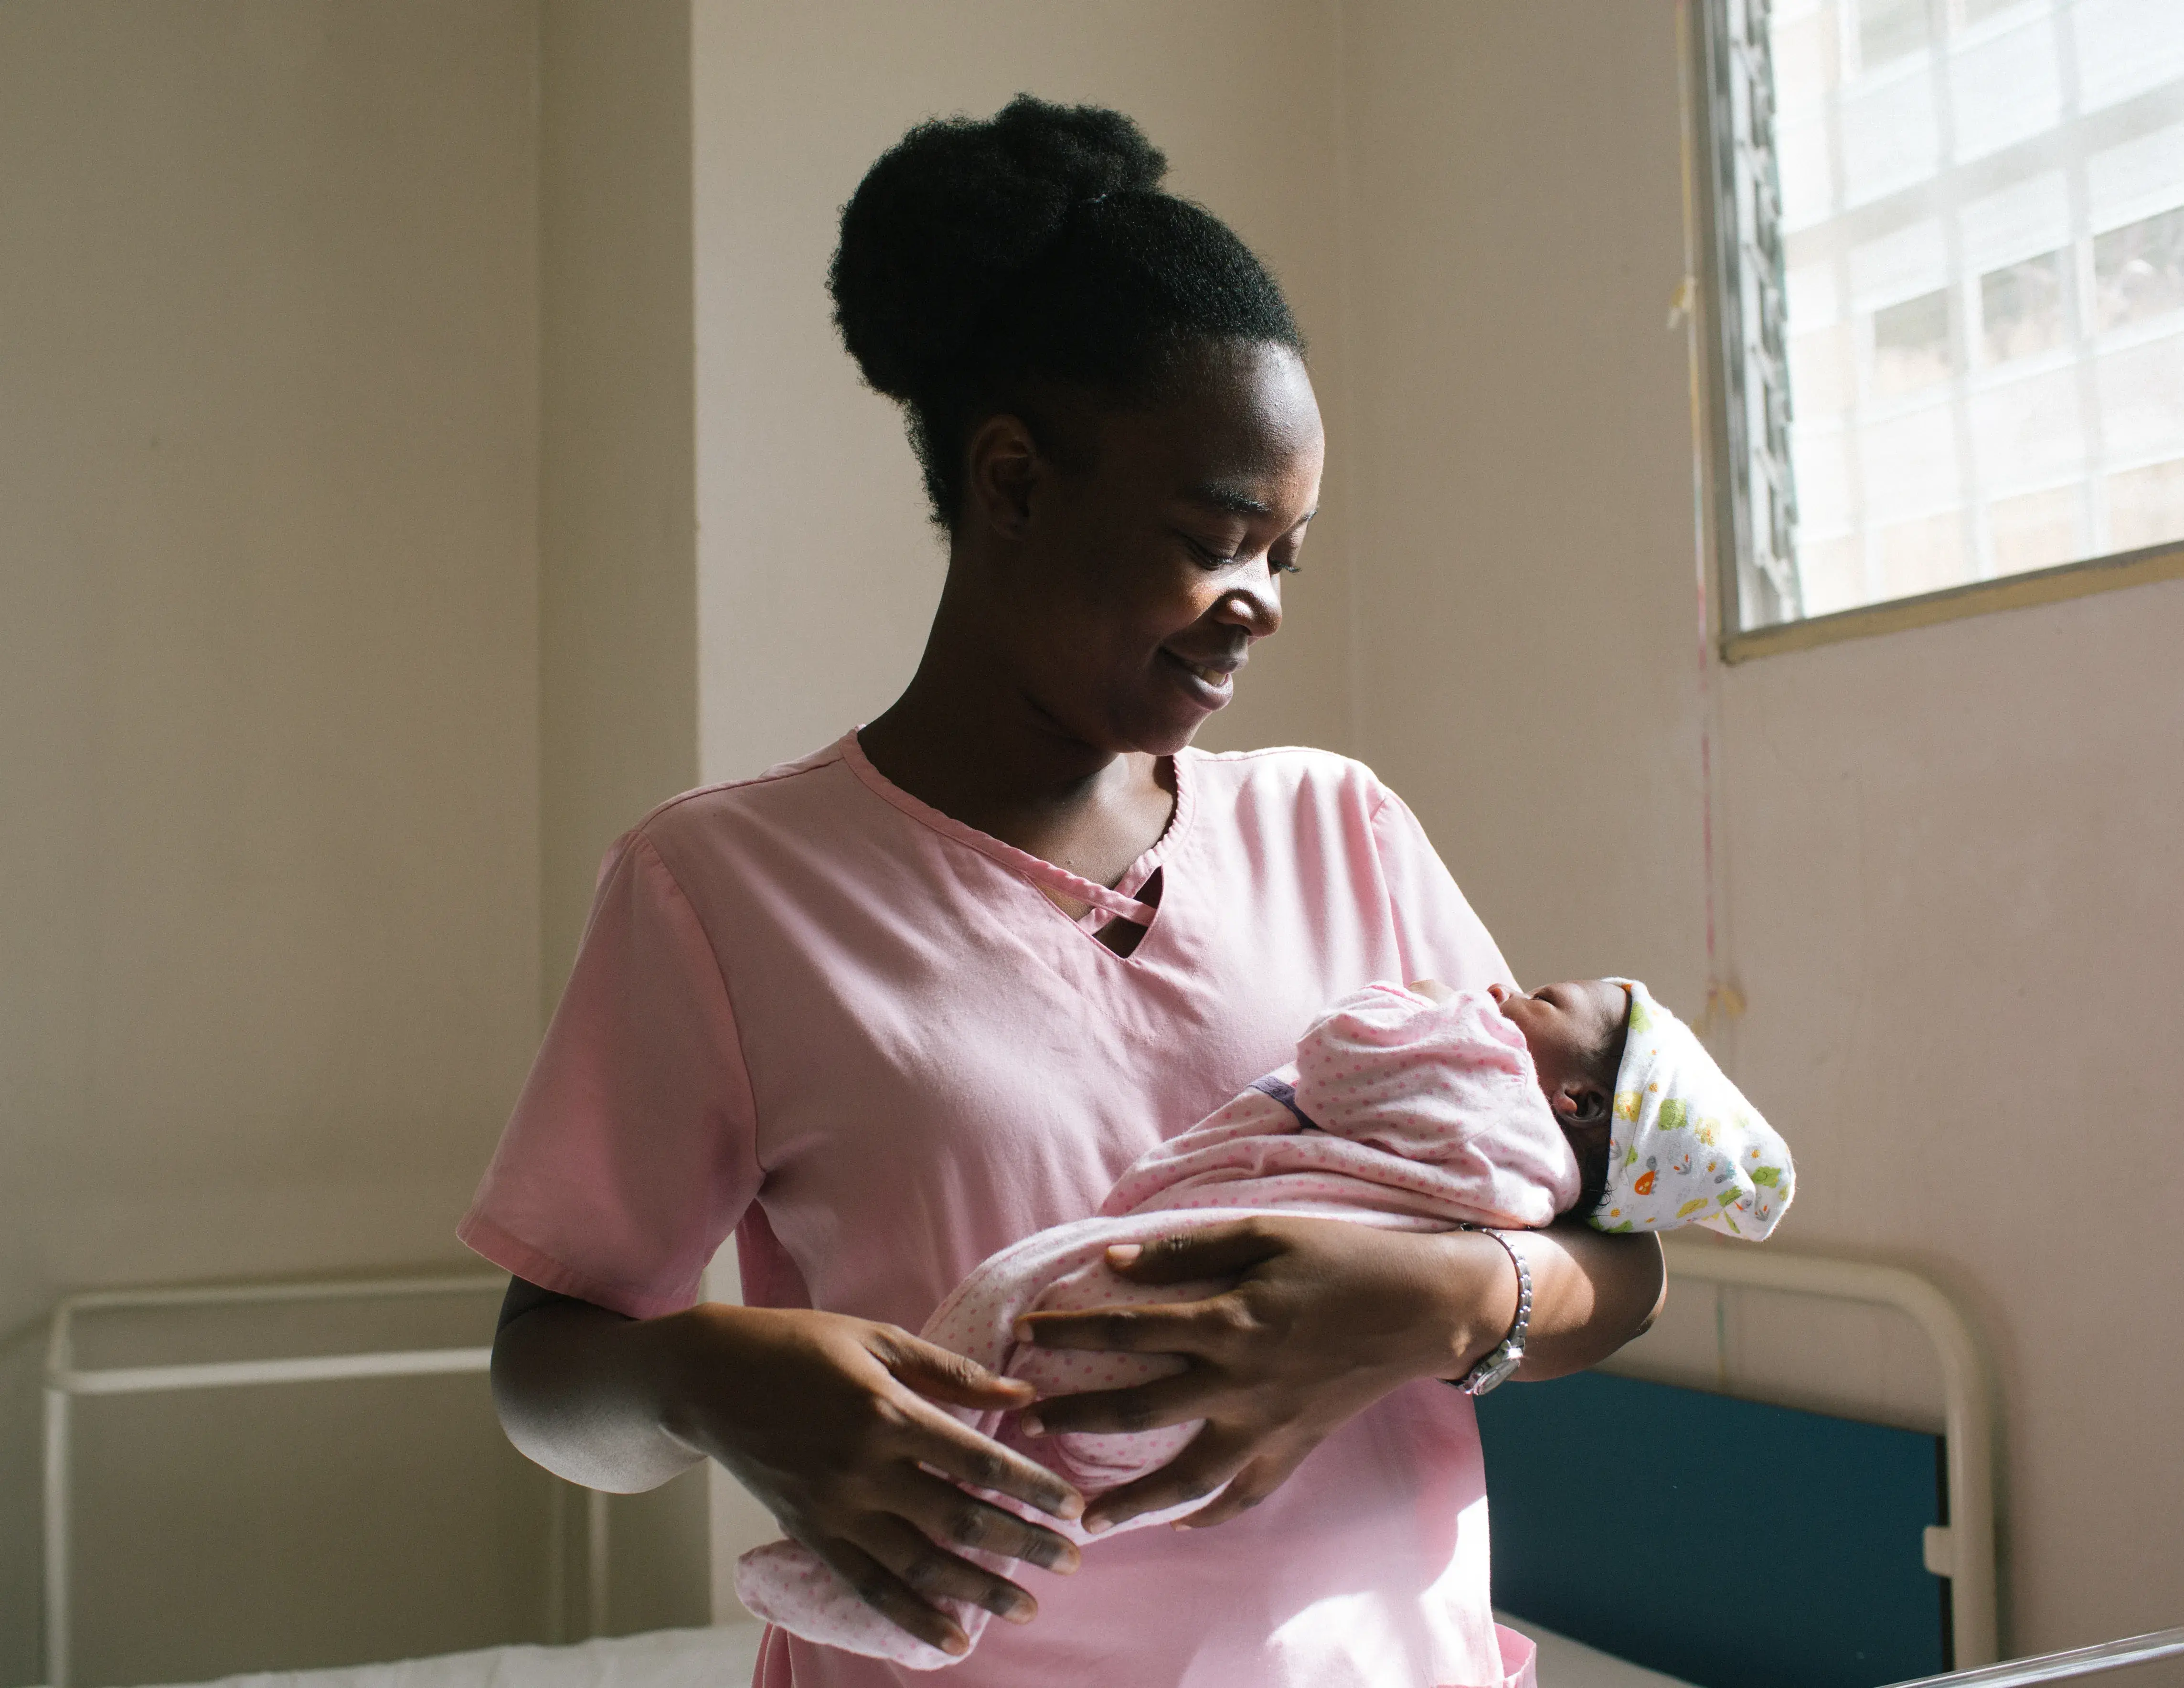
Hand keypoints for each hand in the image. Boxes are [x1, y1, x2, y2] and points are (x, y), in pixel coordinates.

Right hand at [653, 1305, 1084, 1656]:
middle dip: (1023, 1544)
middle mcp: (865, 1467)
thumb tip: (1021, 1397)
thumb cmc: (800, 1345)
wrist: (709, 1377)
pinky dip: (909, 1618)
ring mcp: (836, 1507)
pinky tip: (950, 1640)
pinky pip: (867, 1586)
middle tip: (1072, 1562)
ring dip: (978, 1590)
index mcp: (888, 1411)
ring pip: (920, 1563)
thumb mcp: (877, 1338)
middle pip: (960, 1517)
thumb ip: (951, 1372)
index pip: (978, 1460)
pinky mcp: (810, 1532)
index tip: (1074, 1507)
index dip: (1032, 1487)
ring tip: (1026, 1608)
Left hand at [1012, 1217, 1517, 1532]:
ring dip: (1133, 1501)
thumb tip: (1116, 1261)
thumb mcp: (1264, 1234)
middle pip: (1140, 1408)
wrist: (1421, 1307)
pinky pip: (1247, 1494)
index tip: (1024, 1333)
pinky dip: (1211, 1514)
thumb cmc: (1342, 1259)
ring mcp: (1269, 1423)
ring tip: (1085, 1521)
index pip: (1128, 1329)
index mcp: (1228, 1321)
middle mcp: (1240, 1381)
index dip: (1070, 1330)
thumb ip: (1188, 1250)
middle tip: (1027, 1427)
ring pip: (1187, 1475)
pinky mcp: (1296, 1446)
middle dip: (1077, 1417)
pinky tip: (1181, 1524)